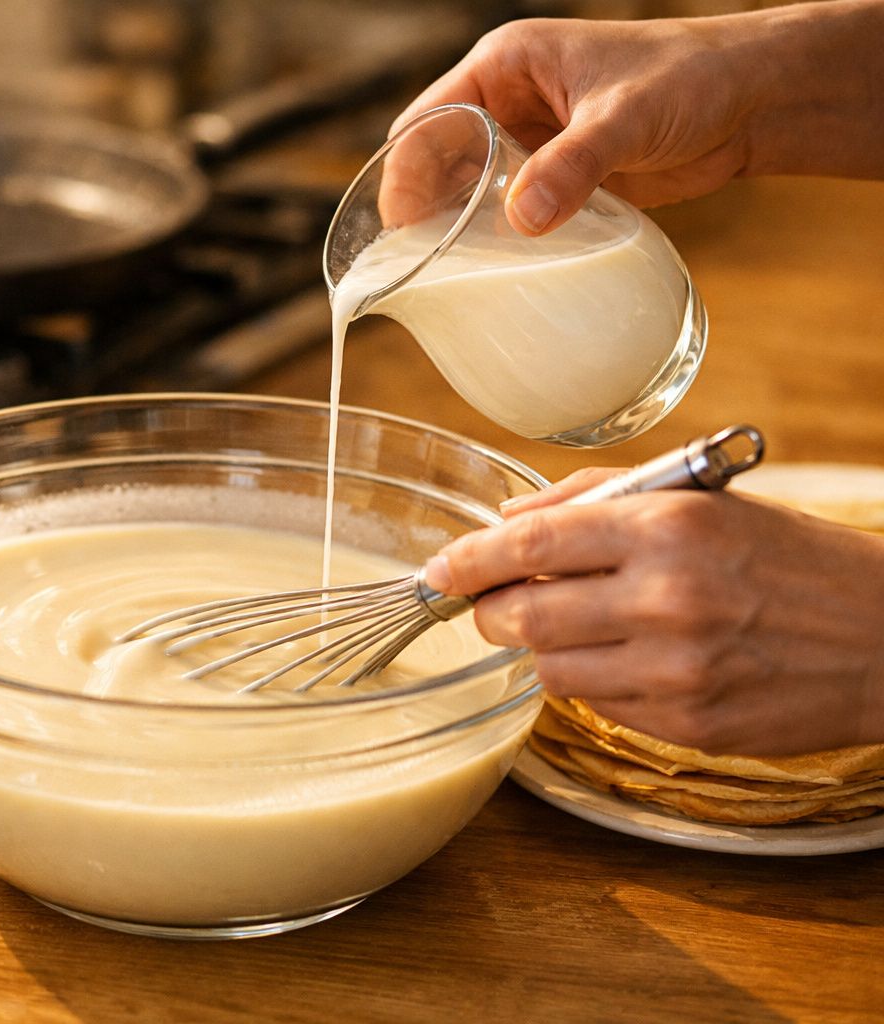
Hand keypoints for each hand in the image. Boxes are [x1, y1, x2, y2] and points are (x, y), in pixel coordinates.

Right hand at [390, 3, 883, 235]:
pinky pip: (506, 209)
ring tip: (448, 278)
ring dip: (456, 228)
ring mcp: (530, 139)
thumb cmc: (695, 79)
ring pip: (467, 188)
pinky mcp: (555, 174)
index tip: (403, 229)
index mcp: (504, 65)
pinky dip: (495, 239)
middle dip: (422, 209)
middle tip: (420, 266)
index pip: (426, 121)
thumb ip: (574, 164)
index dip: (405, 174)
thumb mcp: (626, 118)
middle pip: (436, 160)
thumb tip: (523, 220)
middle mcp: (507, 100)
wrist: (756, 99)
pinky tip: (492, 273)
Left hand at [422, 472, 883, 755]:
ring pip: (549, 667)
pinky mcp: (687, 723)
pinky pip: (596, 705)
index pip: (530, 543)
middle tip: (500, 602)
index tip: (438, 569)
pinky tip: (629, 658)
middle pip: (522, 616)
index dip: (467, 560)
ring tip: (580, 625)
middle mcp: (667, 597)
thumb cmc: (788, 558)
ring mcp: (677, 668)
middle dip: (493, 610)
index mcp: (668, 526)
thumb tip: (505, 518)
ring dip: (542, 648)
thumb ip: (594, 500)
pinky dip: (591, 681)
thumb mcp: (700, 501)